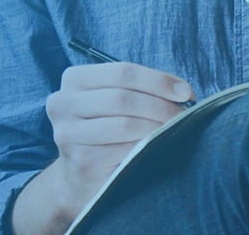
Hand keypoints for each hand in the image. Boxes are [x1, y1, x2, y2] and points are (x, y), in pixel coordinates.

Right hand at [41, 62, 194, 216]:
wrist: (79, 176)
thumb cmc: (106, 130)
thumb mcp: (115, 100)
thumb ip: (141, 89)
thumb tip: (182, 91)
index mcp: (74, 79)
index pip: (123, 71)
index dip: (158, 80)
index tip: (185, 92)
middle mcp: (63, 103)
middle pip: (123, 97)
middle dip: (161, 105)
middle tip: (183, 114)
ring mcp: (68, 133)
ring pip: (125, 123)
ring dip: (157, 126)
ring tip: (174, 129)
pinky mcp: (81, 160)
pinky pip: (123, 149)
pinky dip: (146, 146)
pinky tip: (157, 146)